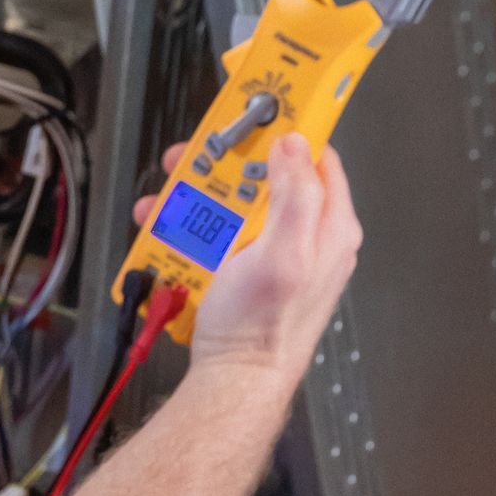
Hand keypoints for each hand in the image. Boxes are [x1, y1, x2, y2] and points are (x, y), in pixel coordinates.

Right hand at [135, 135, 361, 391]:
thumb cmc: (260, 328)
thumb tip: (295, 142)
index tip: (252, 113)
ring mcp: (276, 254)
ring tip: (165, 204)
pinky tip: (167, 235)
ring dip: (197, 199)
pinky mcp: (247, 270)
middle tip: (190, 163)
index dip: (285, 130)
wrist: (233, 382)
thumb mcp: (282, 253)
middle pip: (267, 177)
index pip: (317, 156)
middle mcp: (307, 237)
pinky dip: (192, 230)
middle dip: (224, 167)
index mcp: (330, 227)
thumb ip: (296, 194)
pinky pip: (220, 236)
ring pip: (237, 205)